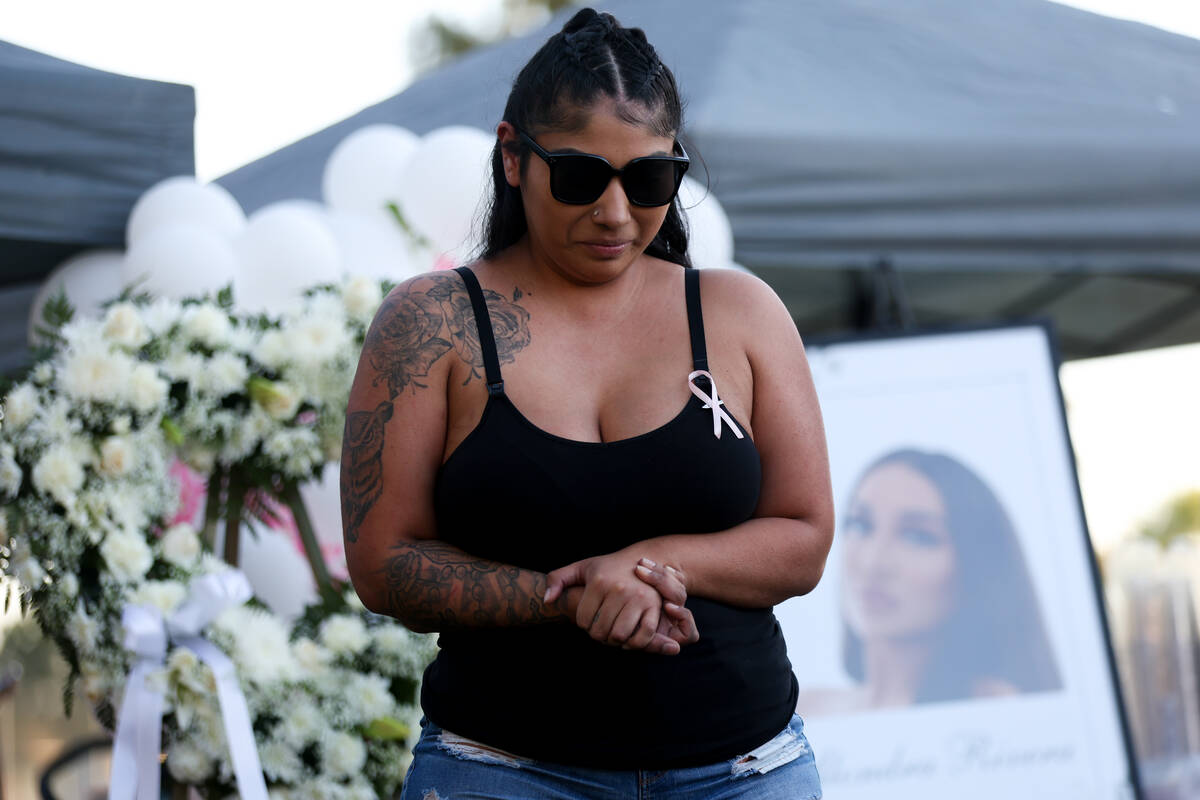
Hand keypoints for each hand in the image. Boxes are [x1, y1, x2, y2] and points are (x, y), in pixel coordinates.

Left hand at [545, 552, 698, 653]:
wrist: (641, 559)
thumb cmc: (607, 568)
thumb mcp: (580, 568)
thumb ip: (556, 580)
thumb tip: (547, 601)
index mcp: (598, 581)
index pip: (583, 620)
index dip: (584, 624)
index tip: (589, 617)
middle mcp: (618, 589)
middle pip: (600, 631)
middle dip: (598, 634)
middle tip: (601, 627)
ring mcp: (638, 598)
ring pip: (619, 635)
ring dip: (614, 640)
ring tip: (612, 630)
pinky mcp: (654, 607)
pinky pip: (642, 636)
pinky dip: (634, 643)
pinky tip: (628, 636)